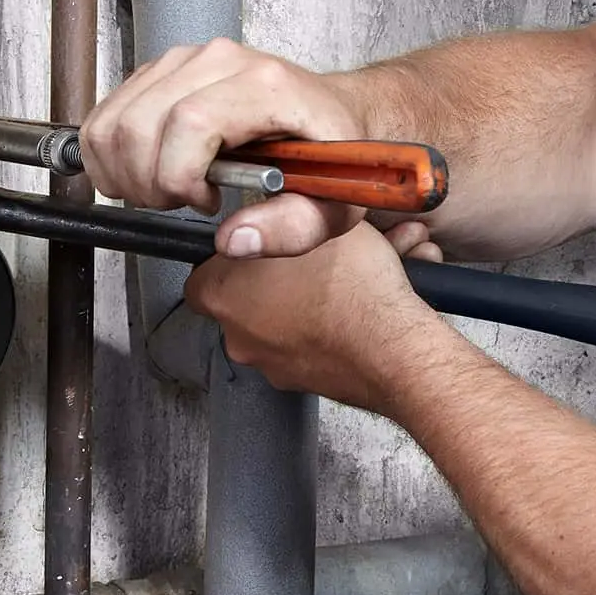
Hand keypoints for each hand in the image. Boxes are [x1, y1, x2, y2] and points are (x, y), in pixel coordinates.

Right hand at [79, 38, 367, 257]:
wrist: (333, 112)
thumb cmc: (332, 151)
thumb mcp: (334, 204)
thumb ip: (292, 228)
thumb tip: (235, 240)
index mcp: (265, 86)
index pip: (189, 123)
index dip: (180, 177)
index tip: (206, 202)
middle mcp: (220, 61)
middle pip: (140, 124)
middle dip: (148, 184)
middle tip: (182, 203)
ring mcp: (187, 60)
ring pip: (115, 120)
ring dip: (124, 171)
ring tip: (167, 189)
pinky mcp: (164, 68)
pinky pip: (109, 112)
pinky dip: (112, 154)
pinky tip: (150, 170)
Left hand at [185, 219, 461, 413]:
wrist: (393, 350)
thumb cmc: (352, 285)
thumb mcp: (316, 219)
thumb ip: (276, 213)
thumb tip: (259, 210)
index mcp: (223, 293)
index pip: (202, 269)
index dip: (233, 251)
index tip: (261, 239)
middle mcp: (237, 335)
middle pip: (243, 296)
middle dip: (273, 277)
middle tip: (309, 257)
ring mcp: (268, 364)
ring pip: (278, 322)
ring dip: (302, 302)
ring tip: (344, 280)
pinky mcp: (300, 383)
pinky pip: (304, 347)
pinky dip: (322, 330)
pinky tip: (354, 309)